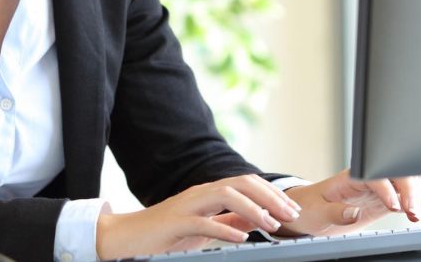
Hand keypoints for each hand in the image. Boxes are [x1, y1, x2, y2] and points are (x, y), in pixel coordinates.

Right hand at [95, 174, 301, 259]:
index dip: (272, 194)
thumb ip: (229, 219)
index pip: (247, 183)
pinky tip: (241, 237)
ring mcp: (187, 206)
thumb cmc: (167, 233)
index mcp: (209, 193)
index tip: (292, 210)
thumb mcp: (205, 226)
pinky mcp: (175, 223)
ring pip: (225, 195)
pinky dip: (224, 229)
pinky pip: (202, 222)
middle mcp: (201, 193)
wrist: (128, 237)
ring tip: (271, 224)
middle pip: (241, 183)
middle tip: (290, 215)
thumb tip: (257, 218)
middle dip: (270, 197)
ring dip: (253, 208)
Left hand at [275, 169, 420, 236]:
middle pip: (394, 175)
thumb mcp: (315, 211)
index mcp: (350, 176)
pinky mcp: (384, 202)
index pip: (373, 175)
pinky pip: (406, 201)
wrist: (308, 210)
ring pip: (405, 186)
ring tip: (420, 213)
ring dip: (417, 196)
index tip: (392, 204)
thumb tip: (353, 212)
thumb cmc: (309, 206)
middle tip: (412, 210)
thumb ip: (335, 211)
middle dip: (407, 189)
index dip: (385, 187)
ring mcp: (379, 190)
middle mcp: (368, 179)